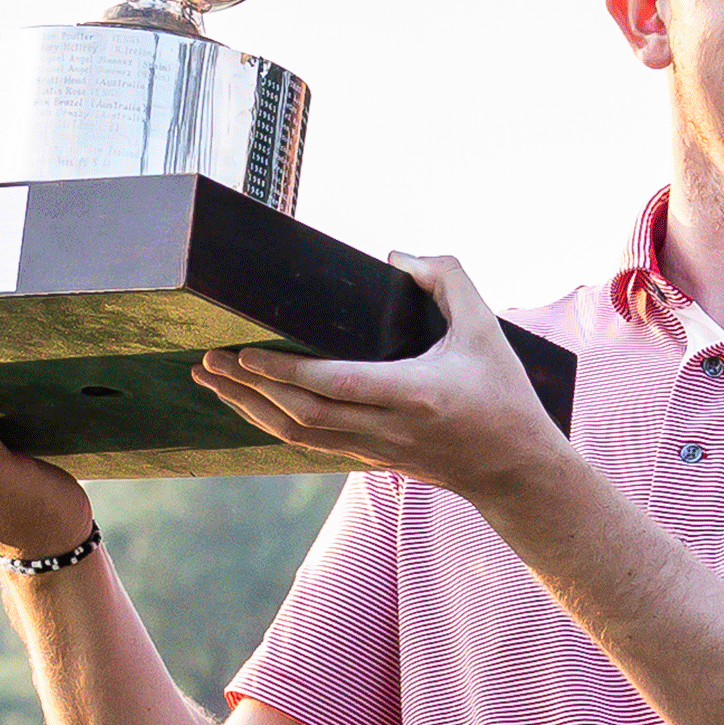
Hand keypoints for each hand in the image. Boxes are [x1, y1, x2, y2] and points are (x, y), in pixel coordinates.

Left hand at [191, 253, 568, 501]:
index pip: (337, 384)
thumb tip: (397, 256)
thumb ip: (449, 279)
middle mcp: (389, 428)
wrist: (515, 469)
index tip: (245, 352)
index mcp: (416, 393)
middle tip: (208, 360)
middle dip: (249, 388)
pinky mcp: (371, 459)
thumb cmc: (503, 393)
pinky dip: (273, 423)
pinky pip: (311, 443)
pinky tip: (249, 405)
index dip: (286, 371)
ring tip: (212, 380)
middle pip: (302, 414)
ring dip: (250, 409)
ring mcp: (376, 450)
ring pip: (298, 435)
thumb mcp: (488, 327)